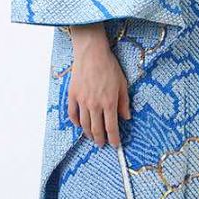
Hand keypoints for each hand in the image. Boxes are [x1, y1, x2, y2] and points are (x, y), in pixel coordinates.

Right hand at [66, 25, 130, 146]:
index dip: (113, 139)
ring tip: (92, 138)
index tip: (115, 145)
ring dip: (88, 134)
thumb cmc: (109, 66)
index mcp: (109, 103)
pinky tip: (79, 125)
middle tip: (102, 144)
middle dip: (100, 140)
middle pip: (96, 129)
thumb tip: (126, 117)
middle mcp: (95, 105)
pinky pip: (72, 114)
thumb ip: (124, 102)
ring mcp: (82, 101)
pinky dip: (76, 122)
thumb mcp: (123, 84)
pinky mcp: (73, 96)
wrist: (91, 54)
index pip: (111, 127)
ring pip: (84, 124)